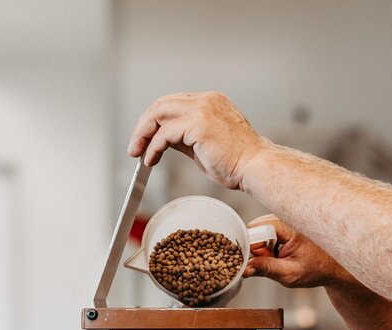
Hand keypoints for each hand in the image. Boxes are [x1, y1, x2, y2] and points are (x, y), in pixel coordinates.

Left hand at [128, 92, 269, 190]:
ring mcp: (202, 109)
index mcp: (211, 102)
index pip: (173, 103)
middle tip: (135, 146)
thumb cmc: (239, 161)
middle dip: (144, 125)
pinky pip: (165, 133)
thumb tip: (164, 141)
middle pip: (162, 104)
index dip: (155, 121)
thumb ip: (185, 138)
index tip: (146, 138)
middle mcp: (206, 100)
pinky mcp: (198, 124)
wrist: (256, 167)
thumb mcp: (205, 145)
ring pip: (159, 113)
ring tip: (138, 152)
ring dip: (144, 133)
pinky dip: (154, 147)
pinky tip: (151, 159)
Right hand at [243, 215, 352, 288]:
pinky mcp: (283, 221)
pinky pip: (265, 230)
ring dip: (263, 246)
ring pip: (258, 230)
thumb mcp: (290, 274)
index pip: (254, 230)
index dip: (252, 248)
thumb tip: (244, 268)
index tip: (260, 261)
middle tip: (274, 260)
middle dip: (257, 247)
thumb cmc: (316, 269)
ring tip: (280, 256)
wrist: (333, 264)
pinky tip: (281, 251)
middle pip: (254, 228)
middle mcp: (285, 216)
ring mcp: (284, 217)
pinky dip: (268, 243)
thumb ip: (266, 269)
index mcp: (288, 226)